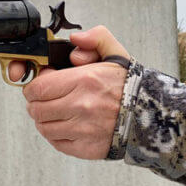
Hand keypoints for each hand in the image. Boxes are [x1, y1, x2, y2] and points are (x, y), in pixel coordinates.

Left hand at [15, 26, 129, 158]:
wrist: (151, 115)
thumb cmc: (130, 87)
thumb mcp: (115, 53)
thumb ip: (96, 37)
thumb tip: (76, 39)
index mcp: (85, 80)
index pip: (38, 88)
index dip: (33, 87)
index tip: (41, 85)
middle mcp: (82, 106)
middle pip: (36, 110)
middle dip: (37, 103)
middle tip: (46, 100)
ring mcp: (83, 129)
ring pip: (44, 128)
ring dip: (45, 120)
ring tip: (56, 113)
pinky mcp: (87, 148)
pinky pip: (58, 143)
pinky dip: (57, 135)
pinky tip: (67, 126)